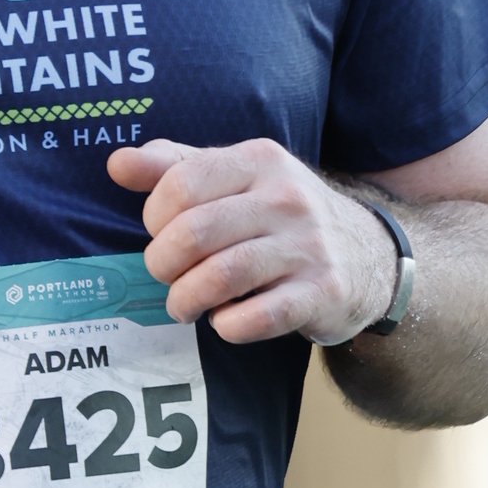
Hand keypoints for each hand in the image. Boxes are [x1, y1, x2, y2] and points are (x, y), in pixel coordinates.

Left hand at [106, 139, 399, 349]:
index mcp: (260, 161)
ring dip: (185, 300)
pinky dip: (227, 326)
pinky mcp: (323, 293)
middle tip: (166, 276)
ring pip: (220, 277)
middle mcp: (287, 198)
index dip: (154, 217)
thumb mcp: (237, 179)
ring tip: (183, 306)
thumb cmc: (280, 217)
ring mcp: (308, 247)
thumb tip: (117, 164)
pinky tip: (225, 321)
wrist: (370, 256)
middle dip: (162, 264)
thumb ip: (176, 167)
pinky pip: (256, 318)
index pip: (180, 184)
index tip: (161, 234)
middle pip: (193, 233)